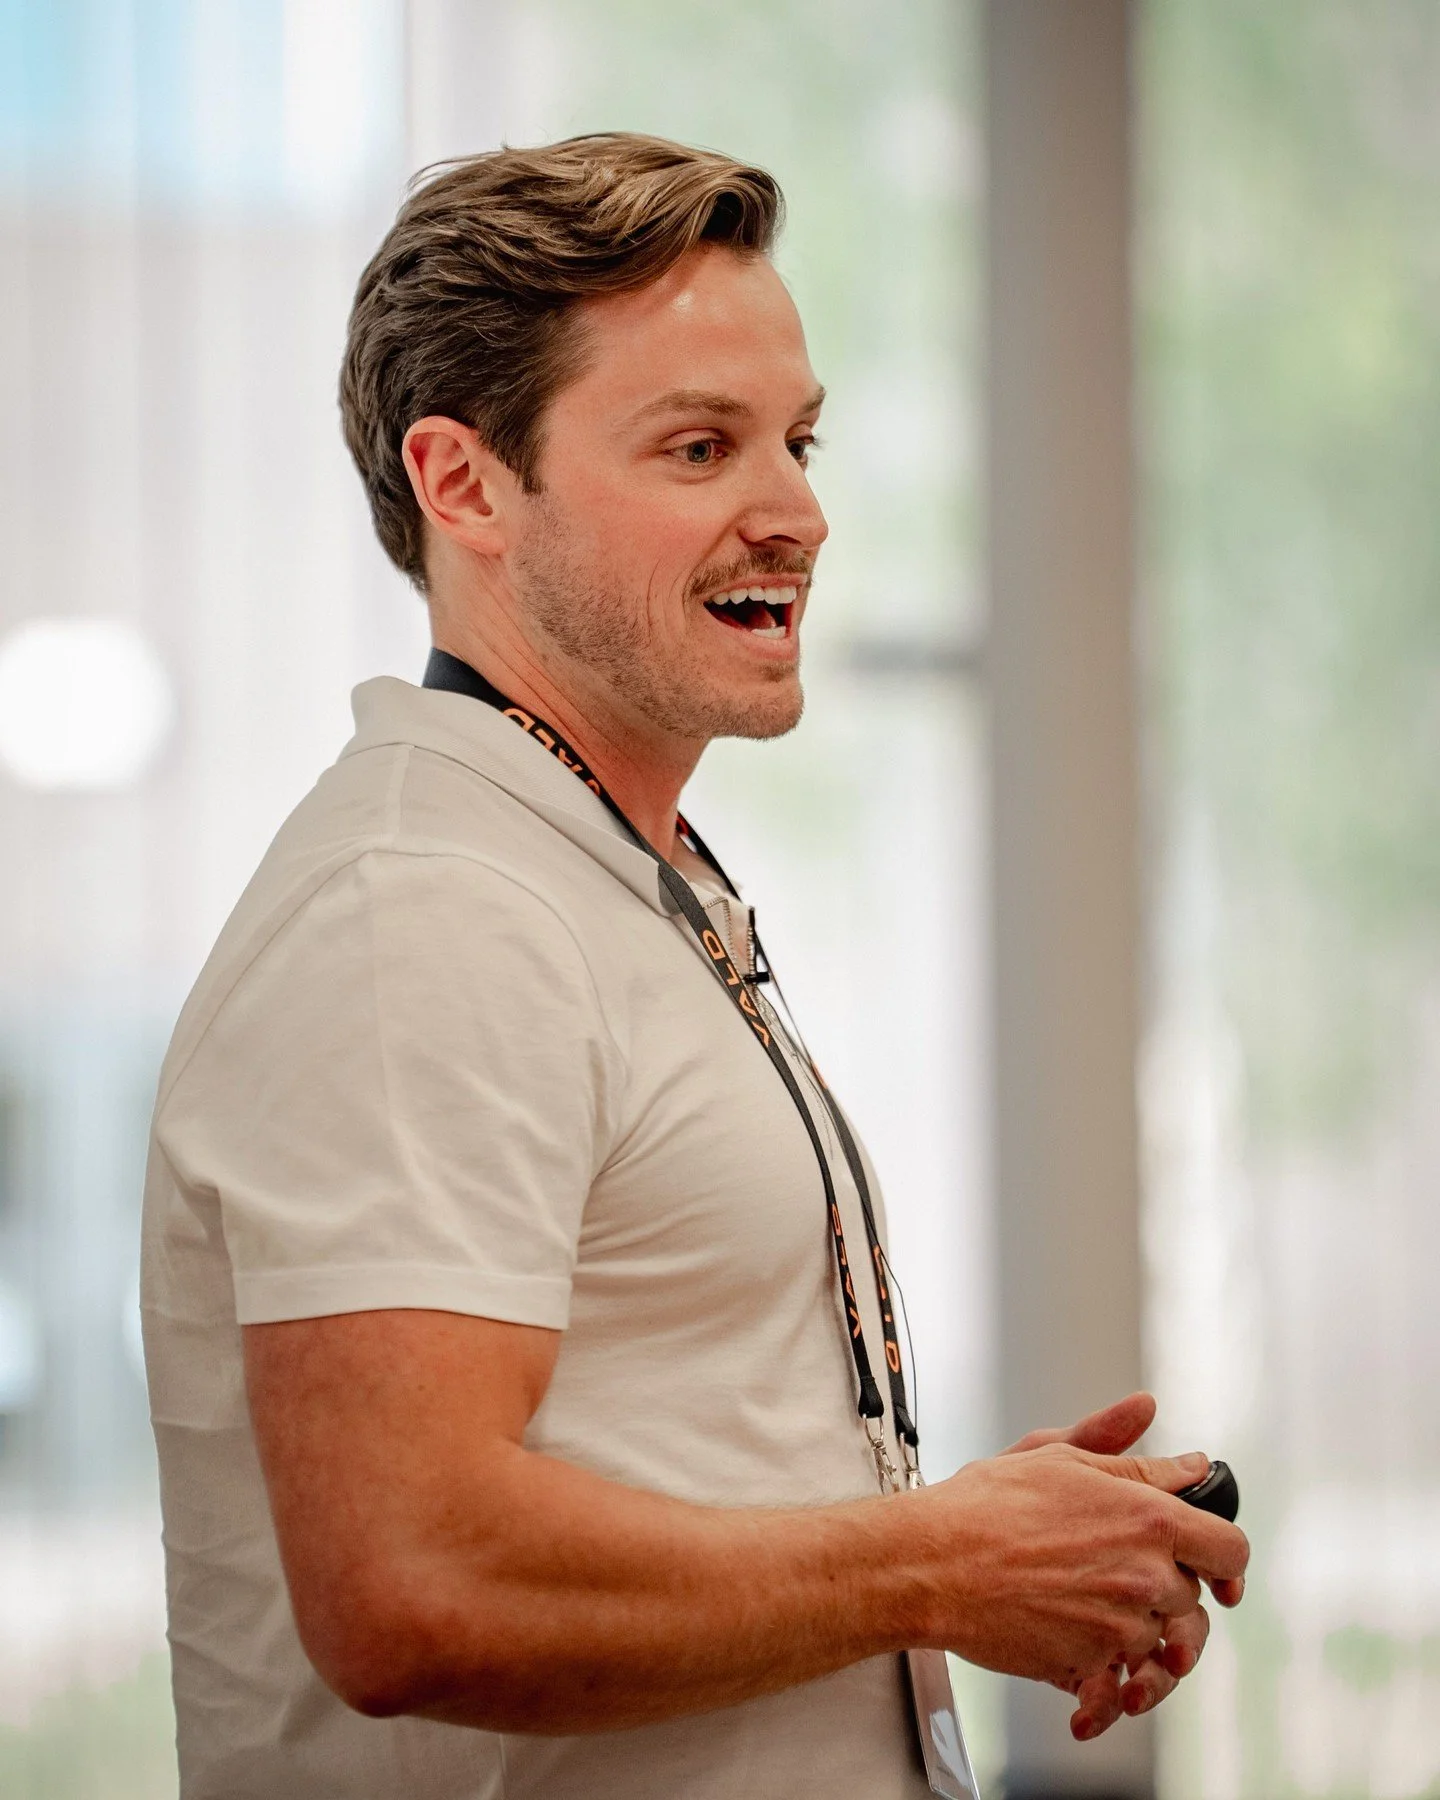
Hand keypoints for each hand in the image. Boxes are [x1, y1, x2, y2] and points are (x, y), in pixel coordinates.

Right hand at [1001, 1392, 1244, 1738]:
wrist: (933, 1563)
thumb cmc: (985, 1506)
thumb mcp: (1060, 1458)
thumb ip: (1131, 1457)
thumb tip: (1187, 1458)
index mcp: (1147, 1518)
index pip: (1230, 1548)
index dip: (1225, 1556)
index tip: (1213, 1561)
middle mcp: (1145, 1575)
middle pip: (1193, 1595)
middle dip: (1163, 1582)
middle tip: (1113, 1566)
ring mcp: (1120, 1627)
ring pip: (1158, 1638)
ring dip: (1133, 1624)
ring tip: (1086, 1600)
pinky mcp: (1089, 1666)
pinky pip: (1120, 1679)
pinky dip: (1105, 1671)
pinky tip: (1077, 1645)